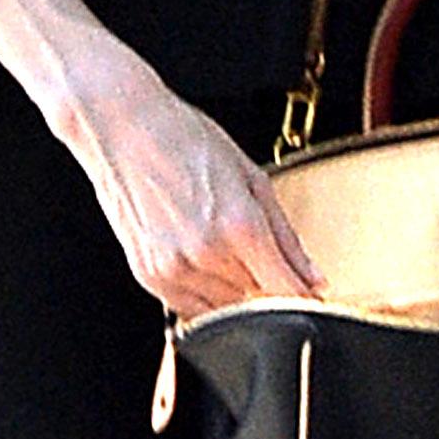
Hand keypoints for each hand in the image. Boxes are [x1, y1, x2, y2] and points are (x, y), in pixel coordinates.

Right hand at [54, 53, 322, 314]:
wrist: (126, 130)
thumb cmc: (187, 141)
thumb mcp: (252, 178)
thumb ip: (286, 237)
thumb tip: (312, 278)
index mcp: (240, 225)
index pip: (286, 291)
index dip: (303, 295)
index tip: (308, 292)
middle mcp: (207, 253)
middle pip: (258, 299)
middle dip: (264, 278)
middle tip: (250, 242)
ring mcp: (174, 269)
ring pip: (226, 307)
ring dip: (233, 286)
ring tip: (217, 239)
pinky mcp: (149, 277)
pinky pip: (191, 308)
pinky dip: (204, 293)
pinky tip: (198, 255)